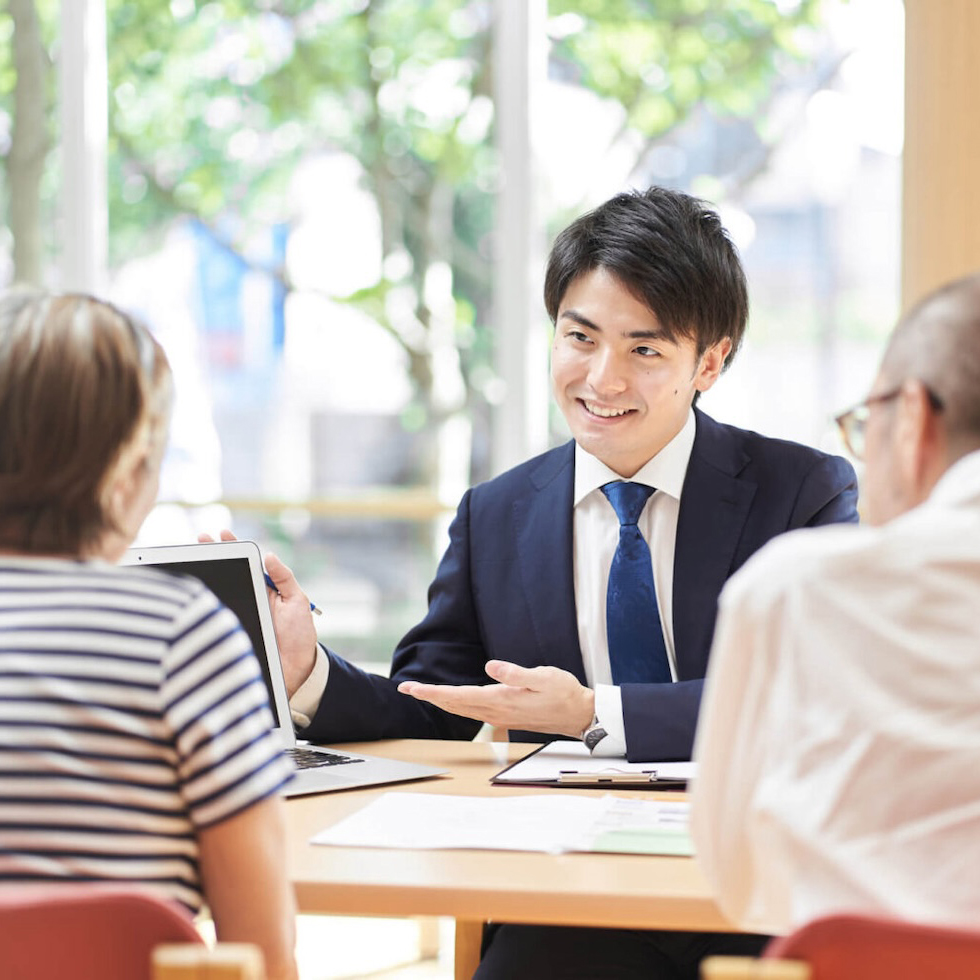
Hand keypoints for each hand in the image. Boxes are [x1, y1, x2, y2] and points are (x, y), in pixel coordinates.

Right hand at [199, 530, 317, 696]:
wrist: (296, 670)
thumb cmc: (300, 634)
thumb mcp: (297, 601)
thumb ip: (285, 578)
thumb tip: (270, 555)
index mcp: (263, 589)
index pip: (245, 563)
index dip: (232, 548)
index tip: (220, 534)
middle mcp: (247, 599)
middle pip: (226, 573)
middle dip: (211, 555)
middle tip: (199, 539)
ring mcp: (237, 615)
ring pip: (217, 593)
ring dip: (203, 576)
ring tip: (192, 559)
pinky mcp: (230, 632)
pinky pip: (214, 617)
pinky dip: (202, 606)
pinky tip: (192, 593)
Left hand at [397, 660, 594, 737]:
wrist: (579, 715)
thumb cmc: (563, 692)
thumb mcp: (543, 676)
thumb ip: (515, 673)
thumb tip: (490, 667)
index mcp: (501, 700)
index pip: (458, 695)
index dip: (432, 692)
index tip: (411, 688)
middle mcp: (496, 711)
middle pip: (454, 705)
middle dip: (428, 696)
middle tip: (405, 688)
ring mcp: (499, 716)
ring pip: (462, 709)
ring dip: (440, 701)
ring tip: (422, 692)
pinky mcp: (505, 716)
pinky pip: (473, 712)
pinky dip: (456, 705)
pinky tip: (452, 701)